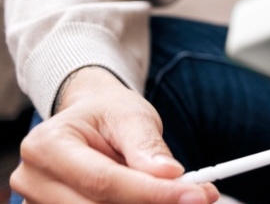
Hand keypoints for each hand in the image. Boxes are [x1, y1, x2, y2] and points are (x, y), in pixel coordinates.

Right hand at [9, 67, 219, 203]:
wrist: (89, 119)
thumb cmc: (107, 114)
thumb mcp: (131, 115)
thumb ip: (148, 146)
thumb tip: (170, 175)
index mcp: (47, 145)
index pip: (103, 180)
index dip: (152, 193)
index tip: (195, 194)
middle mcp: (34, 179)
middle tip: (197, 197)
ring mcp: (38, 203)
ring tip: (178, 193)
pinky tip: (155, 200)